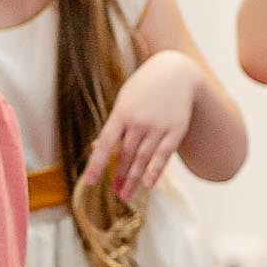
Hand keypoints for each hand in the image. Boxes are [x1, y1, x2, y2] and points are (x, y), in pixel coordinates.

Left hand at [80, 51, 199, 199]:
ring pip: (143, 159)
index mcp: (122, 113)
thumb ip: (113, 125)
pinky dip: (155, 171)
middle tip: (114, 194)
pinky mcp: (176, 130)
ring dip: (134, 179)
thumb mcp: (124, 100)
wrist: (176, 71)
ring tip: (126, 195)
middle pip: (126, 155)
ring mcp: (158, 126)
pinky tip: (148, 184)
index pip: (105, 144)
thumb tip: (96, 147)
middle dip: (119, 177)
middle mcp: (139, 121)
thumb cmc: (145, 86)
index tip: (89, 182)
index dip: (97, 165)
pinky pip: (164, 155)